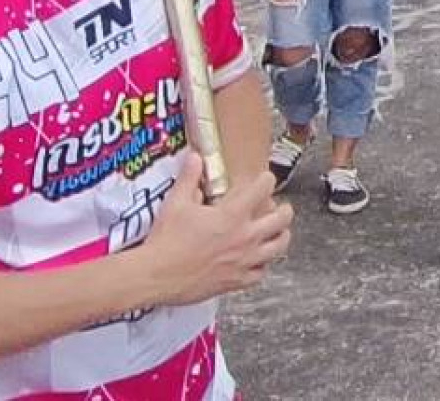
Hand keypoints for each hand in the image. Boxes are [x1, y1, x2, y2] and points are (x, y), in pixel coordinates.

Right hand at [129, 153, 291, 307]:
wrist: (156, 276)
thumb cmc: (165, 241)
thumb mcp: (176, 202)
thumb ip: (190, 178)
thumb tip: (195, 158)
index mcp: (232, 215)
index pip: (263, 188)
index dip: (266, 180)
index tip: (264, 179)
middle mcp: (245, 238)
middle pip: (282, 219)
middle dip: (284, 209)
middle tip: (279, 206)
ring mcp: (244, 261)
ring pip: (279, 247)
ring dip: (281, 236)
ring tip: (277, 232)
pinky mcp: (237, 281)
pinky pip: (261, 273)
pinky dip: (263, 264)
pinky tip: (257, 260)